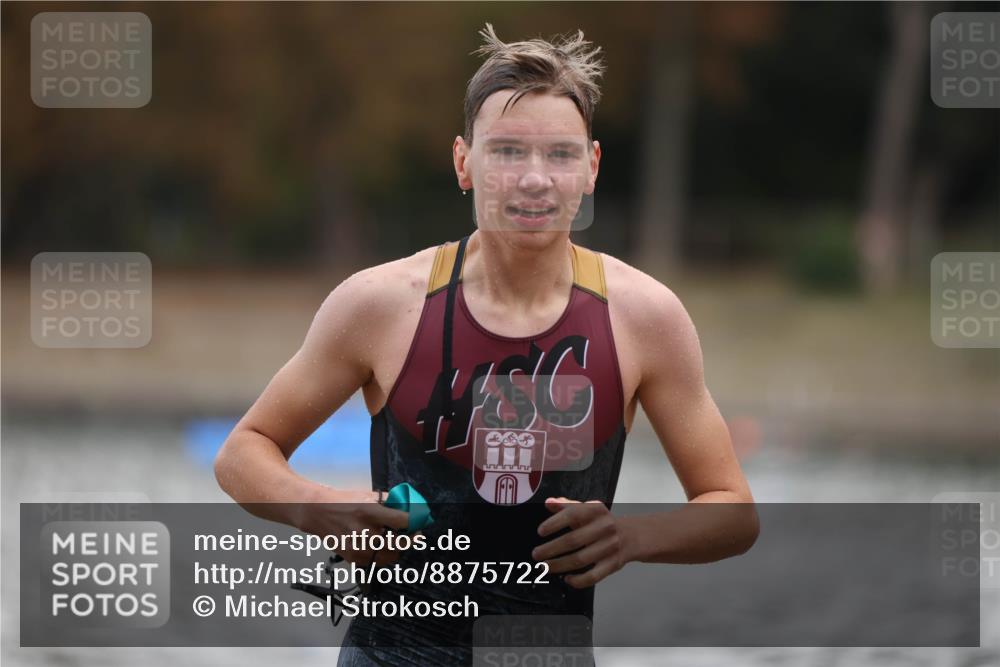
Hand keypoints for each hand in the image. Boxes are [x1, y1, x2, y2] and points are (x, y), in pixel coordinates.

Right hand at [295, 488, 411, 566]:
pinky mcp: (354, 558)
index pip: (402, 521)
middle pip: (400, 543)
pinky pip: (377, 562)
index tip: (420, 522)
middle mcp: (365, 532)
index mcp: (370, 512)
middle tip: (414, 534)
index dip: (416, 522)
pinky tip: (381, 547)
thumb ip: (389, 502)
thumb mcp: (367, 495)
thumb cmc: (344, 502)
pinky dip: (383, 555)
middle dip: (411, 539)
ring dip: (398, 549)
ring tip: (396, 540)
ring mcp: (359, 548)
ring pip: (391, 556)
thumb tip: (408, 507)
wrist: (318, 513)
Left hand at [532, 496, 629, 588]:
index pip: (572, 514)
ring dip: (559, 565)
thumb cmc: (602, 522)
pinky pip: (593, 576)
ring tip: (545, 567)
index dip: (554, 523)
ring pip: (580, 560)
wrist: (631, 535)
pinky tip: (567, 578)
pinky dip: (578, 580)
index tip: (540, 531)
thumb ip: (566, 505)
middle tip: (536, 554)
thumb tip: (549, 503)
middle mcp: (604, 527)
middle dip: (551, 549)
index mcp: (596, 510)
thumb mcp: (587, 509)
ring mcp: (609, 547)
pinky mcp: (612, 564)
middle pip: (573, 540)